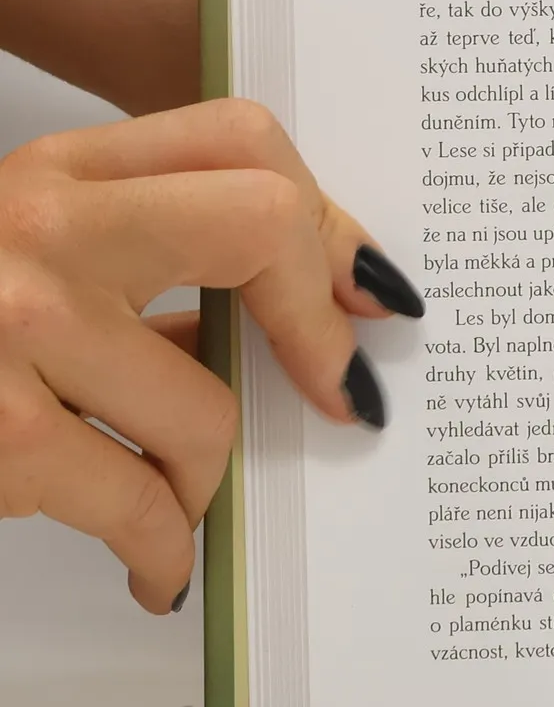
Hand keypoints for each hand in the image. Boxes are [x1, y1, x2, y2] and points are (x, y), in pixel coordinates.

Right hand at [0, 99, 421, 612]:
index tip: (365, 294)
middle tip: (340, 398)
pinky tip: (160, 567)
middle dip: (317, 328)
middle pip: (259, 224)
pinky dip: (164, 551)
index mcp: (56, 171)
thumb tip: (301, 316)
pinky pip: (141, 505)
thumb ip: (145, 263)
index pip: (243, 139)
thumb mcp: (29, 258)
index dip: (326, 221)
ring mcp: (12, 323)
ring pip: (206, 409)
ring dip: (209, 482)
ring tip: (184, 505)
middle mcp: (37, 225)